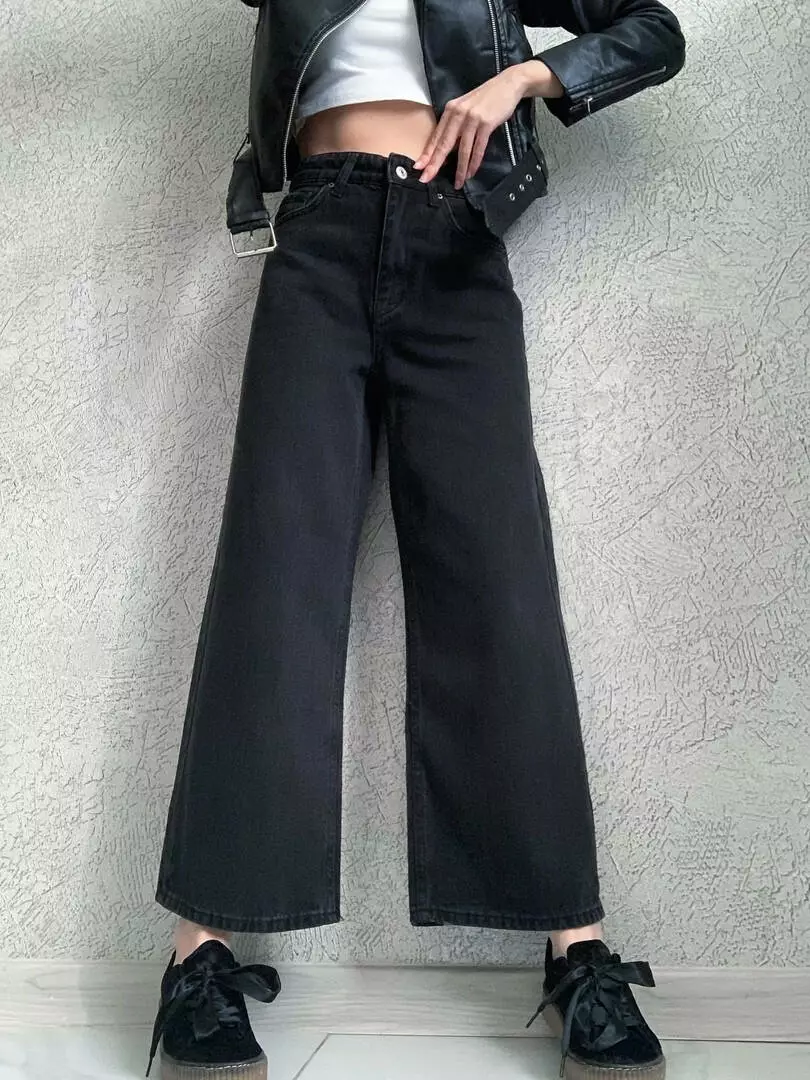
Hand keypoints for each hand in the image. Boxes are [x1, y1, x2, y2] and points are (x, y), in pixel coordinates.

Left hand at [414, 60, 563, 187]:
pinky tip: (471, 172)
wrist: (508, 84)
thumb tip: (448, 147)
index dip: (427, 153)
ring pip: (462, 149)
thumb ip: (456, 125)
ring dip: (460, 169)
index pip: (436, 136)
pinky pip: (478, 148)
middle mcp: (458, 113)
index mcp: (450, 110)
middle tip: (426, 178)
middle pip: (444, 144)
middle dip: (435, 164)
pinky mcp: (486, 123)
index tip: (419, 167)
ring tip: (458, 183)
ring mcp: (472, 118)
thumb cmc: (486, 99)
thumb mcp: (465, 108)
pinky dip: (475, 162)